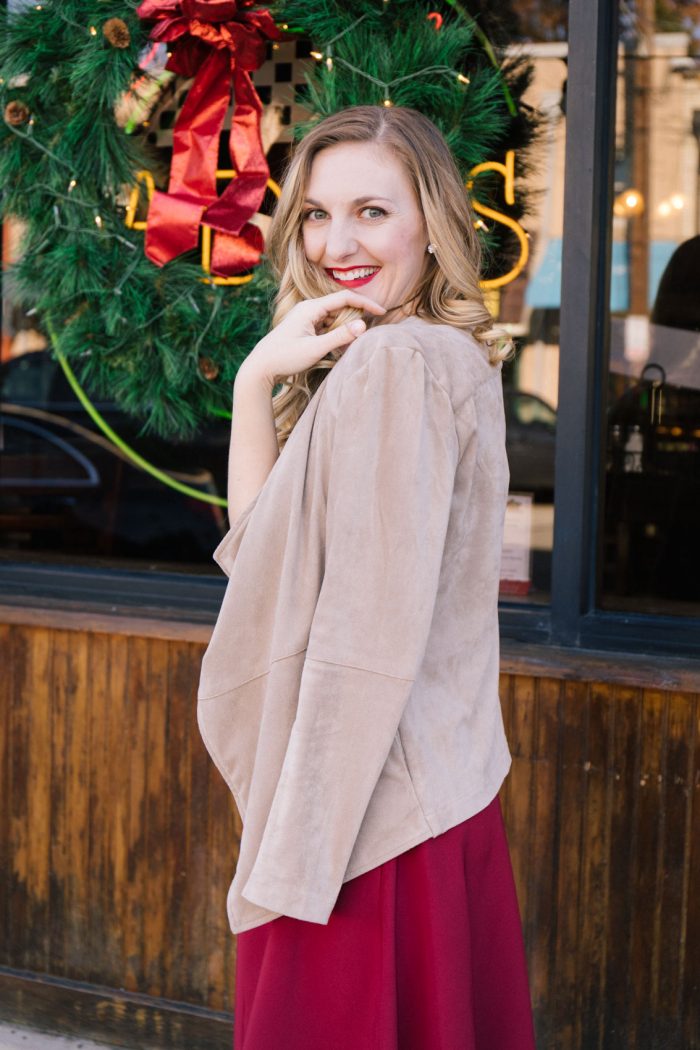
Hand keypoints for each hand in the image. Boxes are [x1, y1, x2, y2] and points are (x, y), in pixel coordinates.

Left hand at [240, 290, 385, 387]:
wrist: (260, 367)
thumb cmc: (285, 357)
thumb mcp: (315, 349)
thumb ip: (340, 337)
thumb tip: (364, 325)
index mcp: (311, 308)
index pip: (345, 298)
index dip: (366, 303)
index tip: (382, 311)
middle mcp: (308, 309)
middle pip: (340, 307)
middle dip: (357, 316)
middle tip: (373, 328)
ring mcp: (306, 319)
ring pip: (334, 318)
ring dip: (346, 329)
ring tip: (355, 344)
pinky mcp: (304, 329)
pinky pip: (326, 327)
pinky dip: (336, 336)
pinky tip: (340, 350)